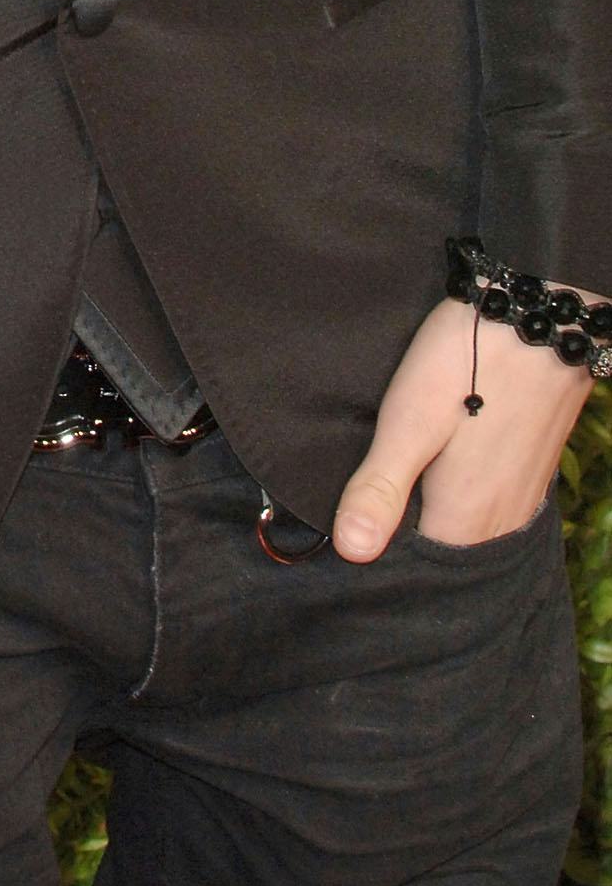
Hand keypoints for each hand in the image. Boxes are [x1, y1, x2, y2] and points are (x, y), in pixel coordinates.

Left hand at [332, 292, 591, 558]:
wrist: (538, 317)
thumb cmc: (466, 364)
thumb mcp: (409, 420)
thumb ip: (382, 488)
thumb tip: (351, 553)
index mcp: (465, 521)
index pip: (414, 568)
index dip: (377, 552)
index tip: (349, 531)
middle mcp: (500, 524)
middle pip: (442, 552)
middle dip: (403, 539)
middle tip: (364, 505)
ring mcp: (520, 500)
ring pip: (466, 531)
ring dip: (431, 518)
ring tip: (392, 490)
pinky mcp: (529, 474)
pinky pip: (488, 509)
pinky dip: (458, 502)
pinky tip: (436, 473)